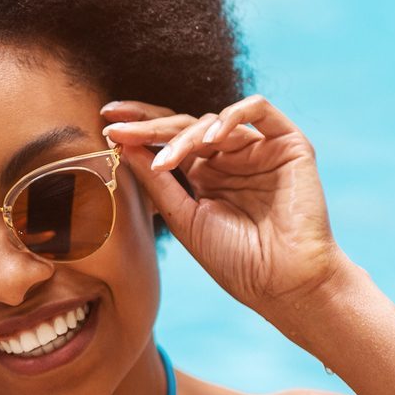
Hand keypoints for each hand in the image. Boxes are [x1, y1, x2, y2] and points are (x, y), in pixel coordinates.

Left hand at [101, 93, 347, 319]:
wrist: (284, 283)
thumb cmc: (236, 261)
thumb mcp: (184, 218)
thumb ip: (157, 181)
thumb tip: (122, 145)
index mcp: (205, 176)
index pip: (168, 142)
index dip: (139, 131)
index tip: (106, 128)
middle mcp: (230, 158)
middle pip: (185, 126)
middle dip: (149, 124)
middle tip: (117, 124)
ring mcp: (258, 149)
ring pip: (214, 120)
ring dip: (185, 135)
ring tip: (165, 160)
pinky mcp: (288, 144)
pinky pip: (258, 110)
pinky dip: (231, 117)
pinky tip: (211, 139)